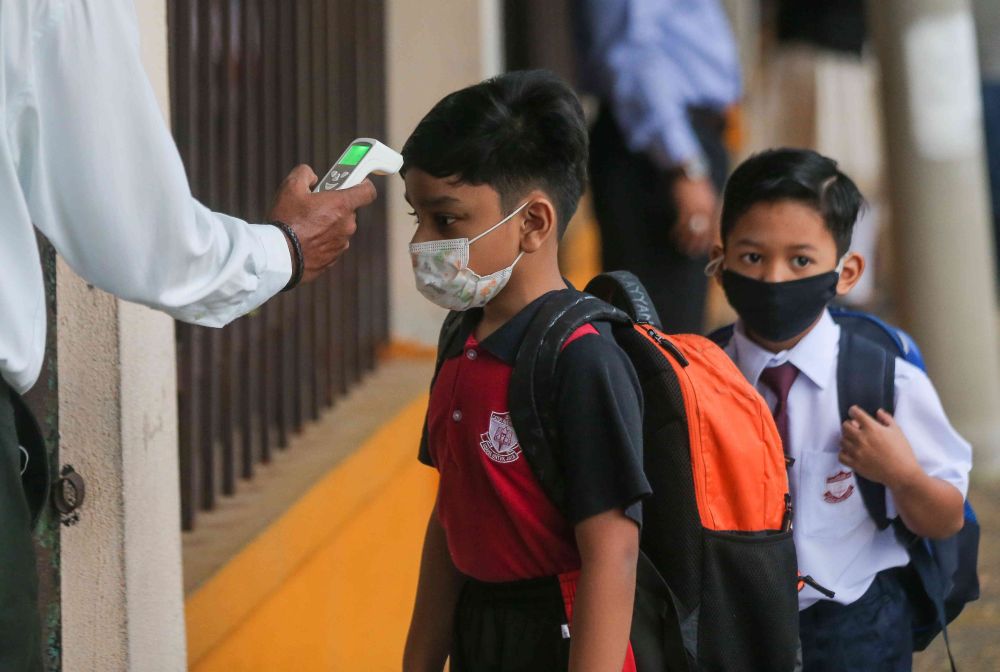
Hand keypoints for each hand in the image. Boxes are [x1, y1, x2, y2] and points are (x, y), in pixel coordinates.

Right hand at [268, 164, 377, 283]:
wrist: (280, 256)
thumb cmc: (287, 221)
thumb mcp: (290, 187)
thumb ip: (305, 174)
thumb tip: (312, 177)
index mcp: (342, 205)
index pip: (368, 192)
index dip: (363, 184)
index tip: (353, 183)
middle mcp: (347, 225)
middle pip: (349, 210)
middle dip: (335, 206)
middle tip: (316, 205)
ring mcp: (342, 243)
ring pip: (340, 228)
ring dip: (328, 224)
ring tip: (306, 225)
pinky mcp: (334, 258)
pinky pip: (332, 244)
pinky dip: (323, 241)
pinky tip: (305, 239)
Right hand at [671, 176, 717, 257]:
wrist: (687, 172)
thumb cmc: (695, 184)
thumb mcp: (706, 196)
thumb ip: (707, 208)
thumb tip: (705, 220)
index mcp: (712, 208)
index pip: (713, 228)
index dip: (709, 240)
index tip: (706, 249)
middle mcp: (706, 211)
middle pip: (704, 233)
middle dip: (699, 244)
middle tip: (693, 252)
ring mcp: (695, 211)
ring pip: (692, 232)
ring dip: (686, 242)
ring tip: (682, 248)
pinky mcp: (684, 209)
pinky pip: (681, 226)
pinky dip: (677, 233)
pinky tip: (673, 236)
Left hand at [839, 406, 921, 488]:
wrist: (902, 473)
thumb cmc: (902, 452)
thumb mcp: (897, 431)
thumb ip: (886, 419)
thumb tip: (878, 412)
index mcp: (872, 428)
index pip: (855, 414)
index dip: (854, 411)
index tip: (854, 412)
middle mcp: (861, 439)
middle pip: (845, 426)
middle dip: (849, 424)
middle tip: (855, 428)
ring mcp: (857, 452)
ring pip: (842, 440)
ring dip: (847, 438)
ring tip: (855, 441)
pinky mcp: (855, 464)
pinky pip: (841, 455)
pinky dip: (844, 453)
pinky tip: (851, 452)